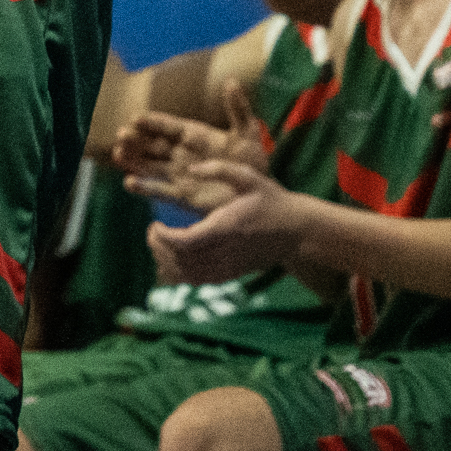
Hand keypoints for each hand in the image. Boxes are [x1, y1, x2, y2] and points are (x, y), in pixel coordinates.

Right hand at [111, 102, 267, 188]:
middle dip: (136, 139)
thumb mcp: (248, 133)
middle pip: (153, 144)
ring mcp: (179, 173)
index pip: (169, 126)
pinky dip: (143, 187)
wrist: (256, 194)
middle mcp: (181, 152)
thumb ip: (238, 109)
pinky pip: (159, 190)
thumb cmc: (252, 161)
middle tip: (121, 134)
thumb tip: (231, 81)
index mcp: (194, 135)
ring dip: (133, 159)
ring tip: (117, 154)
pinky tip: (129, 183)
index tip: (137, 118)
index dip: (154, 122)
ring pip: (149, 164)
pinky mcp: (181, 195)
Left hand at [145, 168, 293, 283]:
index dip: (163, 238)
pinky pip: (199, 282)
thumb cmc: (272, 201)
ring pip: (187, 275)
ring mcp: (228, 266)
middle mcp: (226, 251)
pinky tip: (174, 259)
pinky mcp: (231, 274)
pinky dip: (181, 275)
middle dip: (159, 248)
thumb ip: (219, 169)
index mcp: (227, 227)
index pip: (186, 242)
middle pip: (181, 260)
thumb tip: (191, 169)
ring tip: (160, 244)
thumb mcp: (249, 176)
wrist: (297, 232)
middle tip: (154, 231)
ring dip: (167, 262)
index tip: (154, 224)